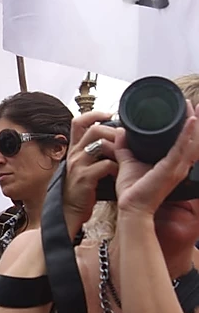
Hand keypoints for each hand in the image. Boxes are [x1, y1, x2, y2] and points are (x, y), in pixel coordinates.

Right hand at [62, 111, 119, 237]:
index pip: (79, 122)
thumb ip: (92, 153)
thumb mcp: (81, 167)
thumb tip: (113, 140)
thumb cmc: (79, 190)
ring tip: (126, 152)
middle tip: (125, 137)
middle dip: (112, 130)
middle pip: (93, 128)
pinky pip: (105, 165)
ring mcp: (78, 165)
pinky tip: (122, 171)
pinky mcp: (85, 178)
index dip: (94, 114)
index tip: (110, 114)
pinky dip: (117, 166)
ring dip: (117, 146)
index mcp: (74, 149)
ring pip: (99, 143)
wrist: (67, 212)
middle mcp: (74, 154)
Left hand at [115, 100, 198, 215]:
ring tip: (196, 108)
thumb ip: (125, 148)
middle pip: (195, 141)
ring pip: (193, 142)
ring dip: (196, 124)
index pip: (186, 143)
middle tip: (196, 104)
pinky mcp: (170, 170)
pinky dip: (187, 135)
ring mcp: (177, 168)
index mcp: (172, 164)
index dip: (190, 128)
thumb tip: (121, 131)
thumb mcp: (128, 163)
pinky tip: (191, 122)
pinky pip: (182, 149)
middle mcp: (179, 166)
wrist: (130, 208)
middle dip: (197, 121)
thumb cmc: (132, 191)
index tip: (188, 111)